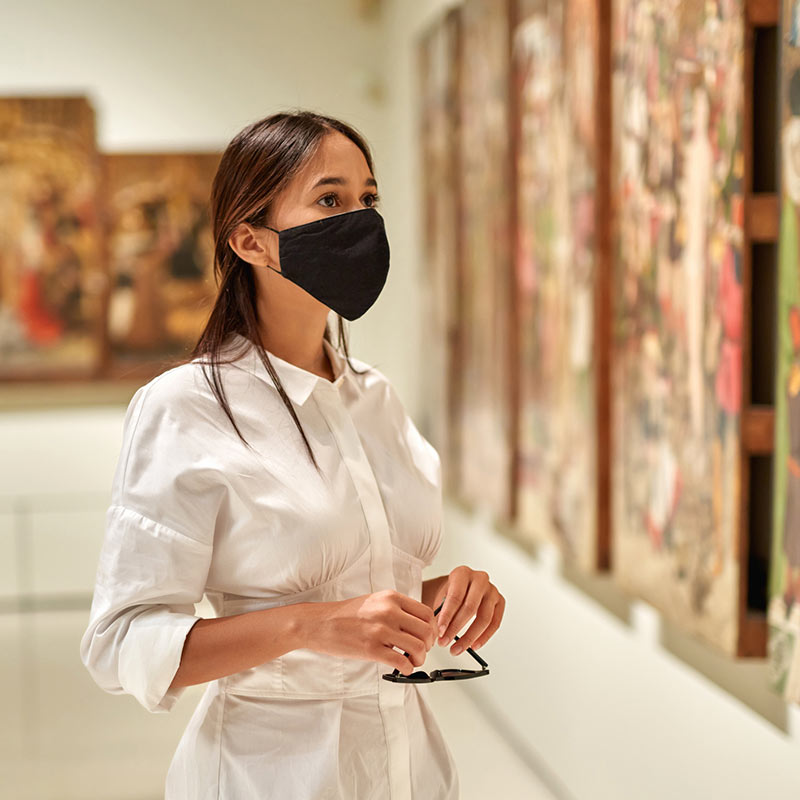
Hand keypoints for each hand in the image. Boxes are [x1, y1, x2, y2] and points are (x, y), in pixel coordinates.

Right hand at [305, 590, 437, 675]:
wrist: (320, 623)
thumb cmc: (346, 615)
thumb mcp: (374, 601)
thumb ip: (396, 609)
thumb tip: (418, 625)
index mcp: (391, 598)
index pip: (427, 613)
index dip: (432, 629)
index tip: (427, 637)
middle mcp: (389, 611)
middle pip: (426, 631)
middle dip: (428, 646)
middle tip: (420, 652)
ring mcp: (380, 630)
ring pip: (418, 647)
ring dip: (420, 659)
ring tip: (411, 662)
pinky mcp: (372, 649)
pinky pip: (401, 662)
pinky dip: (407, 669)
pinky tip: (401, 669)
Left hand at [432, 566, 504, 654]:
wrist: (460, 587)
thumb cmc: (450, 592)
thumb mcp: (441, 596)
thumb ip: (441, 612)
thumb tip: (440, 632)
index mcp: (462, 573)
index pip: (455, 597)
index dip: (447, 616)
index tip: (440, 631)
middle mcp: (480, 579)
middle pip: (470, 607)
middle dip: (456, 628)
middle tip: (445, 642)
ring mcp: (492, 590)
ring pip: (484, 618)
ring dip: (470, 637)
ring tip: (457, 648)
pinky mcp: (500, 601)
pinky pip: (495, 623)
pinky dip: (484, 637)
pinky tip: (474, 645)